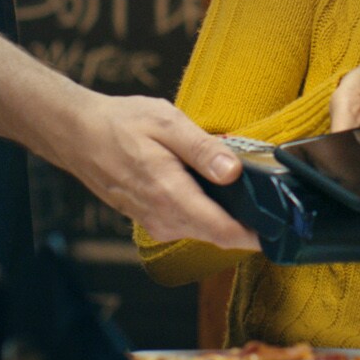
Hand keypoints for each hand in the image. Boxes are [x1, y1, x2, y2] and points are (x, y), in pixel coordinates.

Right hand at [55, 91, 259, 251]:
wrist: (79, 134)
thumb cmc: (121, 124)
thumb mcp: (167, 122)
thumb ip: (203, 149)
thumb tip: (233, 173)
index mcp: (170, 195)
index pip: (223, 232)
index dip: (256, 237)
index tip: (281, 232)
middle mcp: (162, 218)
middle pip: (218, 236)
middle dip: (246, 224)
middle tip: (272, 202)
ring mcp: (155, 223)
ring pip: (202, 232)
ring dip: (224, 218)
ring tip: (242, 190)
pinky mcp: (150, 220)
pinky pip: (187, 225)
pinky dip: (204, 213)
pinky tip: (208, 189)